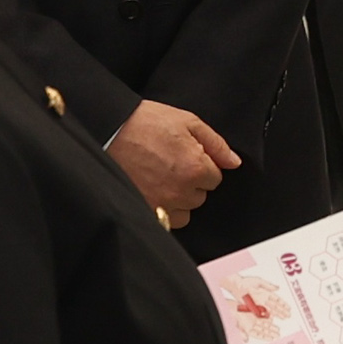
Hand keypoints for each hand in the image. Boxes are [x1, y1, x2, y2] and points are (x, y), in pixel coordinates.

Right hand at [108, 101, 238, 220]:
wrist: (108, 130)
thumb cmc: (145, 122)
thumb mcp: (187, 121)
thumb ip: (216, 144)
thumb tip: (234, 162)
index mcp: (196, 168)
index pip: (215, 178)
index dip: (203, 165)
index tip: (187, 156)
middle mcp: (181, 191)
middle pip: (200, 197)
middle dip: (191, 183)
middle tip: (171, 164)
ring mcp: (161, 204)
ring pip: (184, 213)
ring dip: (178, 200)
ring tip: (161, 179)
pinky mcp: (144, 211)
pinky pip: (165, 222)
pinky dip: (163, 211)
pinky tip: (153, 192)